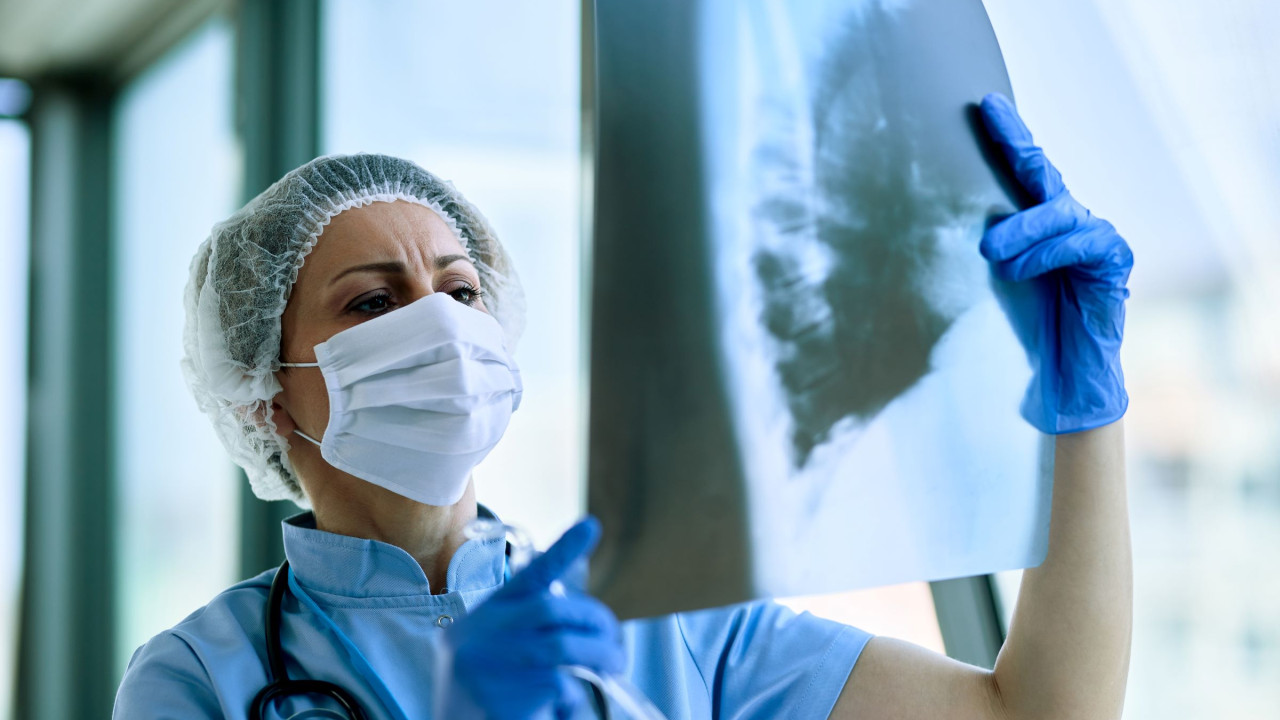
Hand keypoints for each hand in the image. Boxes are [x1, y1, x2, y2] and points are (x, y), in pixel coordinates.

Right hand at [444, 517, 623, 718]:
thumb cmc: (486, 691)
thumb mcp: (498, 650)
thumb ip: (530, 630)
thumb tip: (587, 623)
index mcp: (485, 616)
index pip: (528, 576)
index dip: (562, 550)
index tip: (592, 526)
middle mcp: (480, 633)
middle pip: (551, 609)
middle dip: (594, 621)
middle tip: (615, 644)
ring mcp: (486, 664)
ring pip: (561, 648)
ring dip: (597, 657)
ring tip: (613, 667)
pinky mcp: (498, 696)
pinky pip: (555, 686)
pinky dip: (572, 696)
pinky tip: (566, 706)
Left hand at [978, 92, 1132, 433]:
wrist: (1060, 385)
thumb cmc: (1018, 336)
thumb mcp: (982, 286)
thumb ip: (970, 255)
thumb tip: (916, 229)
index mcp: (1037, 225)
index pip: (1022, 173)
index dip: (1009, 136)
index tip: (986, 104)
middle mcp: (1069, 222)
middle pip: (1042, 174)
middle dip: (1016, 142)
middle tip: (988, 114)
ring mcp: (1094, 239)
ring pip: (1058, 211)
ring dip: (1021, 229)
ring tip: (991, 254)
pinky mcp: (1113, 262)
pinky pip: (1083, 241)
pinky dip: (1048, 251)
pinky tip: (1020, 267)